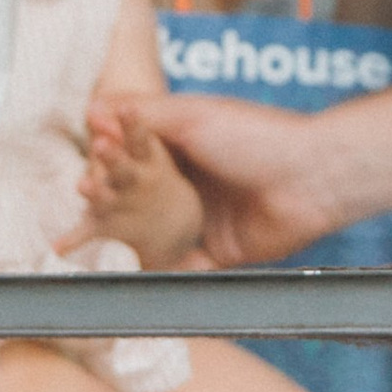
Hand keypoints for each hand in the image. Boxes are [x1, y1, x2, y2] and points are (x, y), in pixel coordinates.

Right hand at [88, 88, 345, 267]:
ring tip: (91, 252)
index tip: (80, 180)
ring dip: (125, 243)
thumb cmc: (255, 136)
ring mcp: (203, 219)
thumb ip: (143, 115)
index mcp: (182, 148)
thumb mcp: (193, 115)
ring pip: (154, 235)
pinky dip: (158, 275)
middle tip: (80, 217)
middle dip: (107, 209)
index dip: (106, 170)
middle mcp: (190, 183)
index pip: (132, 160)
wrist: (311, 177)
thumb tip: (93, 110)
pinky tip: (126, 281)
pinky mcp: (218, 253)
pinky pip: (182, 269)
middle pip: (138, 200)